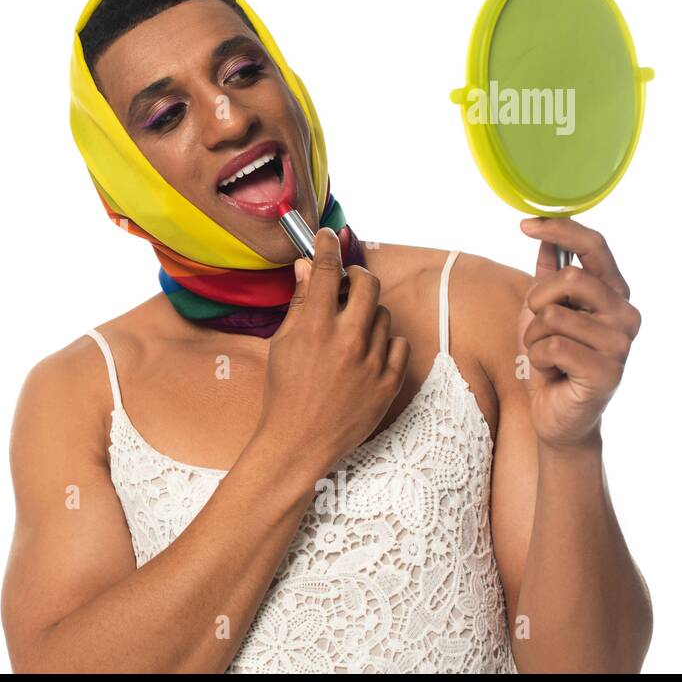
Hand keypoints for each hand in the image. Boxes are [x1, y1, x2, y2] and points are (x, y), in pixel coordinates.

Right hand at [255, 226, 410, 479]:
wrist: (299, 443)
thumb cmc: (284, 393)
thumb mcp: (283, 343)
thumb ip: (300, 303)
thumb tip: (306, 267)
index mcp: (316, 328)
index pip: (328, 270)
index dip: (327, 247)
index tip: (326, 237)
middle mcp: (348, 340)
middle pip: (368, 284)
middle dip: (358, 276)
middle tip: (349, 282)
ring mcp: (372, 362)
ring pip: (383, 314)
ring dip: (368, 313)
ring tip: (351, 331)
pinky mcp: (389, 383)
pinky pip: (398, 344)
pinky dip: (384, 342)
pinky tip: (367, 352)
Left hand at [517, 217, 641, 449]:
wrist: (556, 414)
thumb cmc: (551, 361)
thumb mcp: (542, 311)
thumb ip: (548, 276)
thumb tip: (544, 236)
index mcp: (614, 294)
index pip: (594, 247)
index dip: (561, 230)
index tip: (526, 224)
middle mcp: (625, 315)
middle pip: (570, 278)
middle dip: (536, 299)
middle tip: (537, 325)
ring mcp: (620, 344)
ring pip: (553, 315)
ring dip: (534, 336)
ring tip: (547, 355)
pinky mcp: (607, 371)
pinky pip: (552, 346)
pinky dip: (538, 358)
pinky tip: (552, 372)